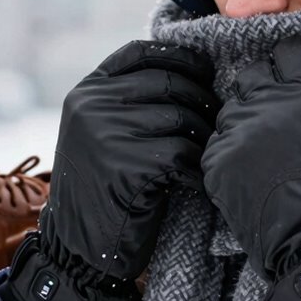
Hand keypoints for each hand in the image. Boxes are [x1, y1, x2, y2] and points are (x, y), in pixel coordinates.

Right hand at [9, 41, 217, 300]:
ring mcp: (106, 135)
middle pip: (169, 83)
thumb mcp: (101, 132)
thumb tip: (192, 66)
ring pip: (181, 118)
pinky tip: (198, 180)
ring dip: (205, 137)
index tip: (205, 70)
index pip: (141, 53)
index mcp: (86, 92)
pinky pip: (183, 153)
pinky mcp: (127, 167)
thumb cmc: (104, 188)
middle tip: (220, 120)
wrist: (80, 248)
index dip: (180, 57)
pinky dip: (198, 167)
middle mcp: (91, 107)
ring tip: (208, 153)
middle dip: (203, 100)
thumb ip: (129, 99)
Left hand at [201, 37, 300, 300]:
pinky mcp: (215, 164)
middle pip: (256, 71)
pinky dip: (232, 149)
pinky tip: (254, 170)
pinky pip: (218, 140)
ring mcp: (236, 134)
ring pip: (234, 105)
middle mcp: (266, 105)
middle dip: (271, 86)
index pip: (292, 50)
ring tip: (271, 148)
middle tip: (289, 116)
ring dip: (249, 116)